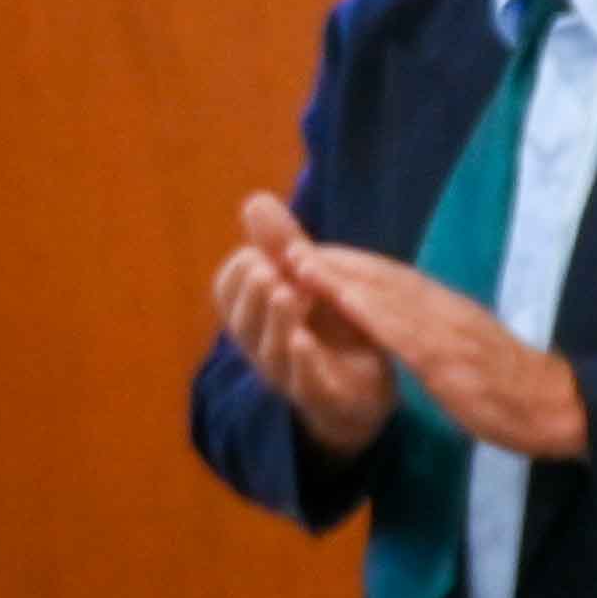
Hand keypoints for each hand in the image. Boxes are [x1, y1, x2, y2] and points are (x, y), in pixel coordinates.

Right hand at [211, 195, 392, 451]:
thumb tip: (255, 200)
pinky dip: (302, 360)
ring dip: (276, 319)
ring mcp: (290, 374)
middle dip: (253, 291)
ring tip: (286, 292)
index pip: (226, 291)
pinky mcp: (324, 397)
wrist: (370, 392)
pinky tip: (304, 339)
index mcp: (257, 317)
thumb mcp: (311, 284)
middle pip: (243, 320)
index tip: (260, 253)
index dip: (239, 272)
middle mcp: (264, 346)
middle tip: (269, 268)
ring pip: (271, 349)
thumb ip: (285, 248)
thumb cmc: (333, 331)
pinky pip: (304, 382)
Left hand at [290, 244, 584, 457]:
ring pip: (387, 298)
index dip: (354, 266)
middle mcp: (448, 312)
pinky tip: (340, 300)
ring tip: (300, 261)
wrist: (563, 409)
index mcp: (453, 312)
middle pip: (385, 279)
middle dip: (337, 262)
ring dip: (341, 277)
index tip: (315, 254)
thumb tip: (418, 327)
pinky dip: (367, 311)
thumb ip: (447, 335)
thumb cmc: (521, 388)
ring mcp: (448, 334)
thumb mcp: (476, 353)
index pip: (396, 281)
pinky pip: (401, 331)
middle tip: (290, 245)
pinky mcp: (449, 361)